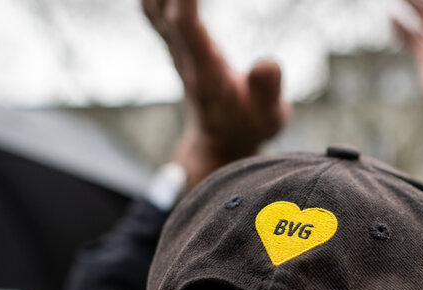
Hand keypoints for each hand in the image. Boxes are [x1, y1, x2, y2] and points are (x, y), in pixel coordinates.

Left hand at [143, 0, 290, 189]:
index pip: (185, 26)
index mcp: (206, 73)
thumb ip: (269, 93)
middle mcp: (184, 57)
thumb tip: (268, 63)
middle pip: (159, 8)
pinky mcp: (175, 44)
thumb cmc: (249, 127)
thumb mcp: (270, 119)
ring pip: (151, 6)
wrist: (220, 142)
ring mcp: (175, 50)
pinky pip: (155, 10)